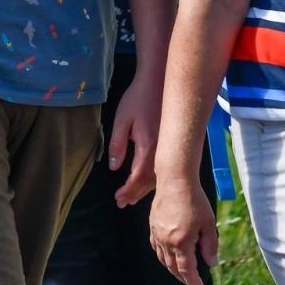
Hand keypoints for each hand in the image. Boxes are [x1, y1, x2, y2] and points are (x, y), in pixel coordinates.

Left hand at [109, 77, 160, 206]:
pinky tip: (147, 183)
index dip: (128, 190)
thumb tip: (114, 167)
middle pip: (149, 180)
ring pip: (158, 176)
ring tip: (131, 198)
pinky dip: (154, 179)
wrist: (159, 82)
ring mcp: (168, 147)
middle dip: (135, 194)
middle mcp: (161, 150)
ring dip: (144, 189)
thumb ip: (117, 144)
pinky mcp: (171, 143)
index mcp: (147, 145)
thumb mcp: (122, 119)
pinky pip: (164, 168)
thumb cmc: (138, 99)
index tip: (118, 198)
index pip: (138, 176)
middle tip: (122, 203)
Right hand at [149, 173, 217, 284]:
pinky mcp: (152, 225)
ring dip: (172, 269)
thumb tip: (211, 263)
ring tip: (181, 272)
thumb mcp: (209, 223)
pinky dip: (162, 256)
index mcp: (181, 242)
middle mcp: (166, 240)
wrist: (175, 180)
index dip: (193, 282)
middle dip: (183, 278)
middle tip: (192, 283)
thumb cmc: (195, 200)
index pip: (186, 270)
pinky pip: (155, 247)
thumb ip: (210, 245)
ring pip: (162, 259)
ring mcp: (157, 233)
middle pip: (173, 267)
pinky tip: (169, 255)